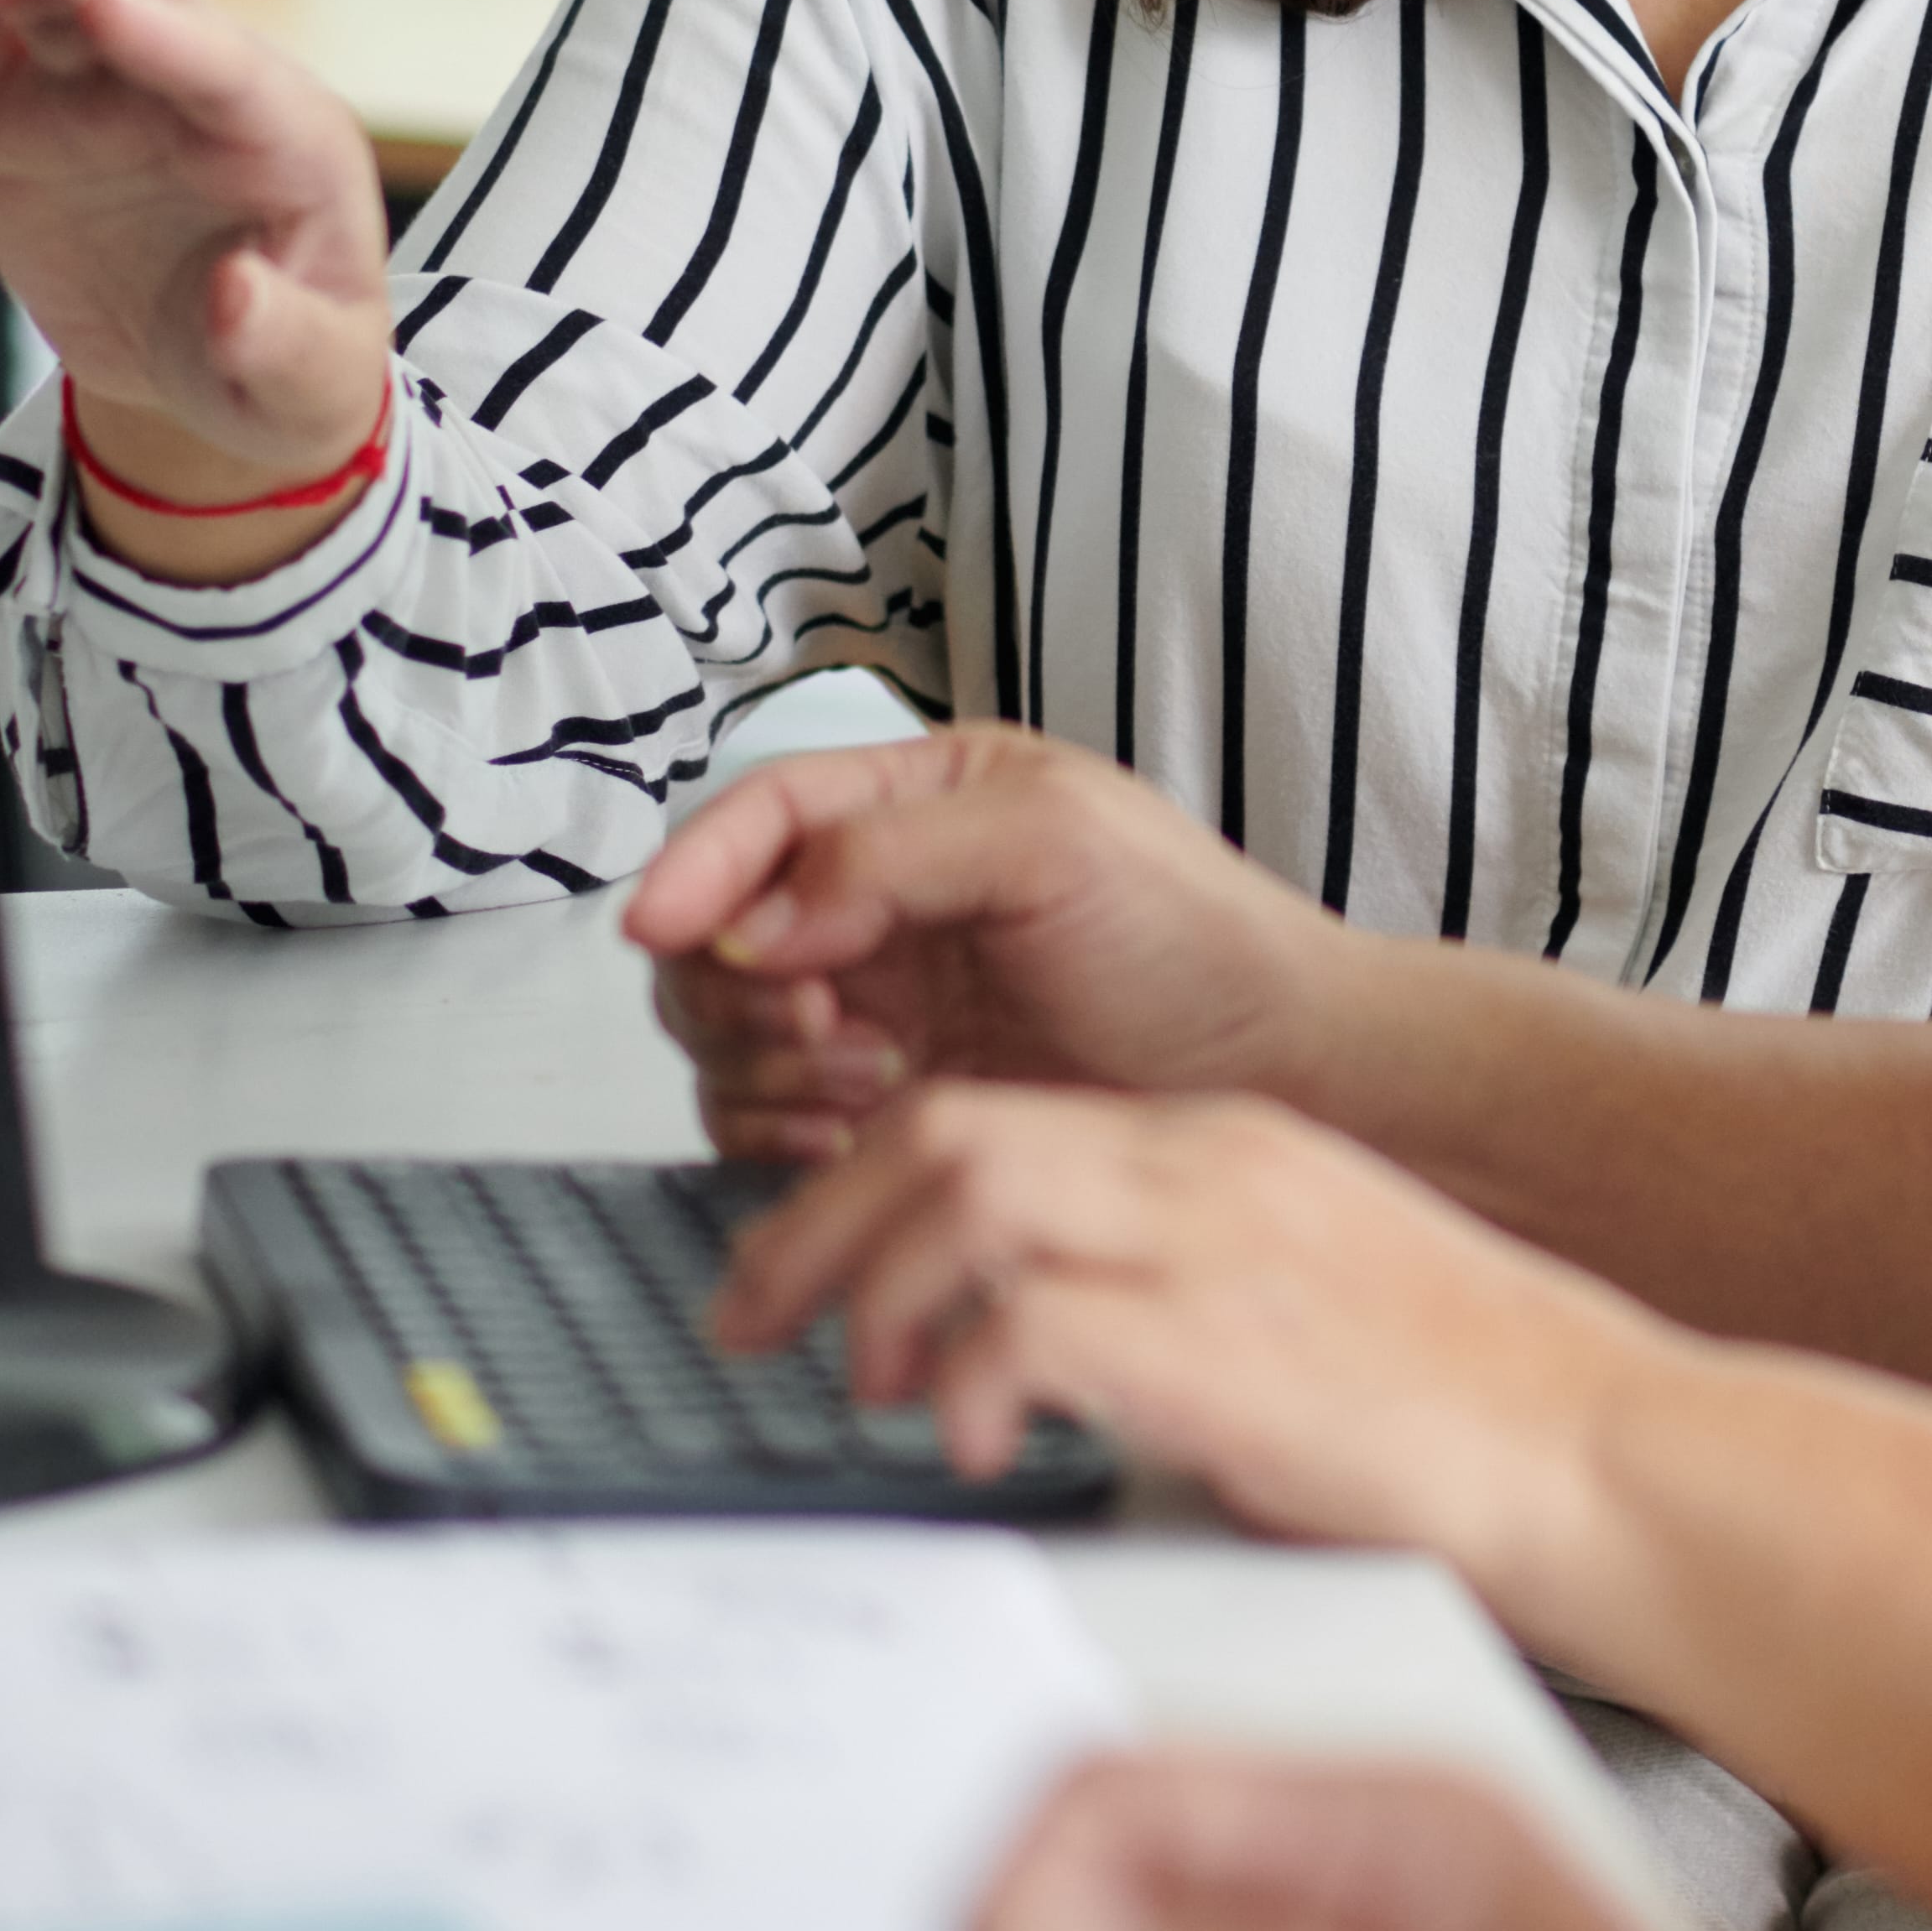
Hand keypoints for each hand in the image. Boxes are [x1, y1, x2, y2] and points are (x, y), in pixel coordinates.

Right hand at [0, 0, 394, 579]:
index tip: (105, 7)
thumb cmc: (284, 364)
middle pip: (150, 1)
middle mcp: (197, 91)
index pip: (230, 74)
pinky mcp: (23, 105)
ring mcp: (105, 88)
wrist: (211, 362)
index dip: (169, 37)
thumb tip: (233, 299)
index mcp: (289, 142)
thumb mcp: (306, 381)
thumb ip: (280, 341)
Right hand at [622, 729, 1352, 1157]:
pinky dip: (775, 1130)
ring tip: (871, 1076)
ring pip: (722, 1027)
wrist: (1274, 1074)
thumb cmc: (1196, 939)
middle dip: (736, 981)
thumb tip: (757, 917)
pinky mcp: (881, 1101)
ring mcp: (876, 1002)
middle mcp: (881, 898)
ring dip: (762, 1060)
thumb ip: (891, 856)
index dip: (693, 864)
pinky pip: (760, 1115)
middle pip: (714, 926)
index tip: (657, 925)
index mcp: (920, 799)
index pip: (760, 810)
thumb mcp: (1055, 843)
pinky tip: (853, 1132)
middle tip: (827, 1017)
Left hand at [712, 1086, 1680, 1633]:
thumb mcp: (1307, 1314)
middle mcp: (1210, 1172)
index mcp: (1228, 1156)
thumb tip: (1041, 1361)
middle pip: (945, 1130)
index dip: (864, 1192)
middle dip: (817, 1227)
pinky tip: (970, 1442)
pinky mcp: (1222, 1343)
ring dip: (875, 1292)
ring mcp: (1217, 1245)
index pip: (993, 1118)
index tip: (800, 1275)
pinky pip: (1029, 1323)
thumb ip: (1179, 1301)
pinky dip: (969, 1379)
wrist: (1613, 1453)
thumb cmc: (1478, 1417)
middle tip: (752, 1318)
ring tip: (862, 1384)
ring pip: (963, 1193)